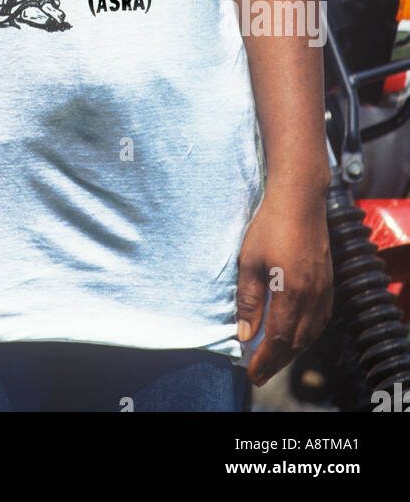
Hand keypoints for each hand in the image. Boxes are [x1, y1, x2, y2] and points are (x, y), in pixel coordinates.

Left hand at [236, 186, 332, 386]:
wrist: (300, 199)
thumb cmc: (270, 225)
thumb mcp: (249, 261)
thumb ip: (248, 299)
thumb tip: (245, 334)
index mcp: (292, 292)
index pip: (278, 340)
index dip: (264, 360)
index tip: (251, 373)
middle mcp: (313, 296)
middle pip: (296, 342)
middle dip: (276, 362)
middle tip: (259, 374)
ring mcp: (324, 290)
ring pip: (310, 333)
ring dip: (292, 351)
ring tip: (273, 359)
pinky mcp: (328, 282)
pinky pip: (320, 320)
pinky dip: (307, 335)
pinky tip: (295, 335)